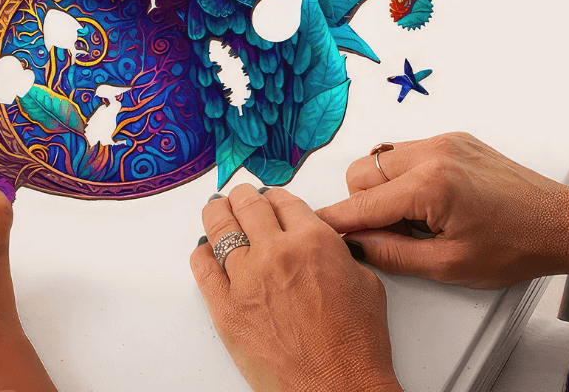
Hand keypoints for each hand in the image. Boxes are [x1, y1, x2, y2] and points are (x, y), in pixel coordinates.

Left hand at [190, 185, 401, 391]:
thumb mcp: (365, 283)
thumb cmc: (356, 348)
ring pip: (219, 226)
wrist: (340, 391)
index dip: (276, 198)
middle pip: (249, 204)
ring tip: (217, 209)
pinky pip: (203, 267)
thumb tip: (318, 240)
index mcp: (313, 241)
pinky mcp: (226, 308)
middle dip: (244, 196)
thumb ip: (336, 251)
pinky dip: (203, 253)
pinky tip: (206, 249)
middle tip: (241, 197)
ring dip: (218, 212)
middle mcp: (277, 253)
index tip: (271, 199)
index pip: (284, 200)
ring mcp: (247, 279)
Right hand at [316, 132, 568, 288]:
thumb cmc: (516, 245)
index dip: (337, 219)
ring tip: (415, 215)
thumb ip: (393, 254)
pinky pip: (405, 151)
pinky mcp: (451, 138)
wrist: (557, 222)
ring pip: (379, 158)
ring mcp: (441, 141)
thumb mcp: (450, 266)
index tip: (316, 226)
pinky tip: (428, 199)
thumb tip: (356, 245)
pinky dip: (404, 175)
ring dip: (383, 187)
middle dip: (364, 203)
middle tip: (392, 231)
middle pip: (361, 172)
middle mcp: (431, 154)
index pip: (363, 203)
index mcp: (430, 185)